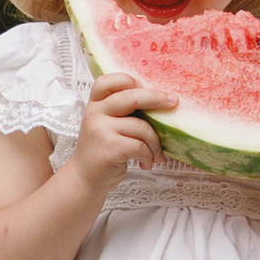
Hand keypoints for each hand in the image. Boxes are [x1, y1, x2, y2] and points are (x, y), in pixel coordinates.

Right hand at [73, 71, 172, 189]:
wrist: (85, 179)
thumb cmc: (102, 151)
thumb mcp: (105, 125)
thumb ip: (121, 111)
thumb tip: (158, 99)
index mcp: (95, 105)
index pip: (107, 81)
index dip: (128, 80)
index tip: (143, 87)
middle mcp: (95, 114)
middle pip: (131, 97)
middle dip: (157, 98)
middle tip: (173, 102)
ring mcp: (101, 130)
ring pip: (142, 127)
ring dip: (155, 143)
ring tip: (156, 154)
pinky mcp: (110, 148)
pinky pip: (140, 146)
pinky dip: (149, 156)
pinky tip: (146, 163)